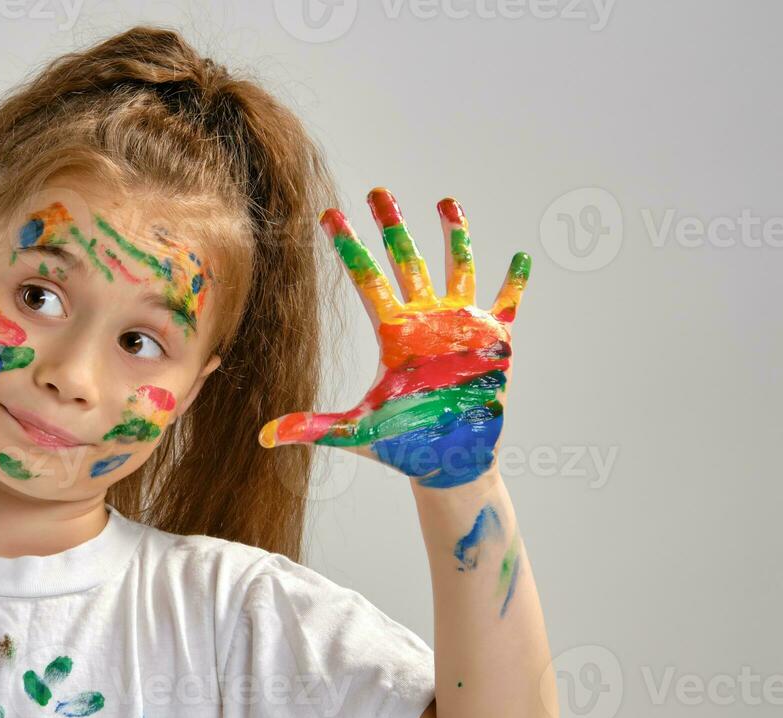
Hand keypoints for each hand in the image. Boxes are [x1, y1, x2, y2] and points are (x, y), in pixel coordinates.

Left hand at [258, 187, 529, 488]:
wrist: (447, 461)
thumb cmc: (403, 444)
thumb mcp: (356, 432)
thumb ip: (312, 427)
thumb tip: (261, 438)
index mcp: (394, 333)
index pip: (366, 279)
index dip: (348, 247)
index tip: (329, 215)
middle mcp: (425, 320)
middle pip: (405, 261)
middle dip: (392, 226)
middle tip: (378, 191)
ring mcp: (460, 326)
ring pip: (457, 269)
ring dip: (454, 236)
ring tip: (447, 202)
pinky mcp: (493, 340)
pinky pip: (507, 303)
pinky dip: (515, 282)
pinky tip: (521, 257)